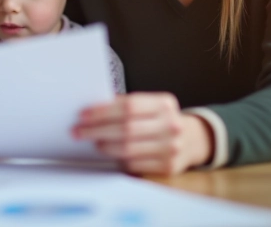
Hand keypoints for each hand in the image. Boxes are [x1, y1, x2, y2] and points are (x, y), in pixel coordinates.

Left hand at [73, 92, 212, 175]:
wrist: (191, 139)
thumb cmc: (160, 120)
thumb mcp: (150, 106)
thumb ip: (126, 105)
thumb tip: (92, 110)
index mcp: (164, 103)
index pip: (129, 106)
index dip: (103, 111)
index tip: (83, 115)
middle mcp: (171, 125)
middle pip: (126, 128)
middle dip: (97, 130)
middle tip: (79, 131)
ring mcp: (172, 147)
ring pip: (128, 148)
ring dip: (105, 146)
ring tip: (93, 142)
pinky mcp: (168, 166)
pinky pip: (135, 164)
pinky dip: (118, 159)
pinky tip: (110, 153)